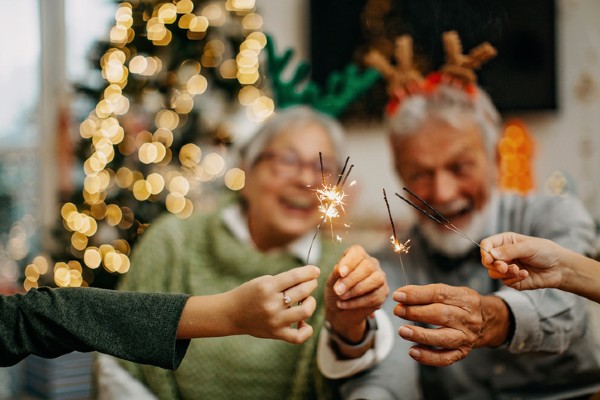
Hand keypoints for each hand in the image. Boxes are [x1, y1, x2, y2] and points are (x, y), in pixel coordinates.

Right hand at [224, 265, 320, 343]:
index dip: (310, 271)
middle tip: (311, 282)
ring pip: (305, 311)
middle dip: (311, 284)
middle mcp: (271, 304)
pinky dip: (306, 329)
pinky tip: (303, 322)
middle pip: (303, 292)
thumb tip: (309, 278)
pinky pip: (299, 337)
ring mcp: (274, 320)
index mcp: (267, 287)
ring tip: (307, 299)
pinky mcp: (276, 334)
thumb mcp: (263, 281)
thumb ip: (284, 281)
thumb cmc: (250, 294)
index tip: (315, 270)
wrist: (231, 313)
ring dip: (311, 302)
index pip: (295, 276)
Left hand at [325, 244, 388, 344]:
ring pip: (376, 280)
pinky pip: (375, 296)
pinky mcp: (383, 292)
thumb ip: (336, 273)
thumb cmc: (335, 290)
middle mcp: (371, 263)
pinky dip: (358, 302)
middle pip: (368, 266)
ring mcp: (380, 277)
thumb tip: (340, 270)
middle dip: (351, 279)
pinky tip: (345, 304)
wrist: (339, 311)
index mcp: (357, 256)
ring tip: (341, 297)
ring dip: (356, 290)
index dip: (349, 262)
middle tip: (338, 291)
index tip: (340, 273)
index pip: (357, 252)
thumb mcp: (331, 281)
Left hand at [393, 284, 508, 365]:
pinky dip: (428, 357)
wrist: (486, 320)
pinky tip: (413, 351)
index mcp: (465, 298)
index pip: (439, 294)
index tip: (398, 296)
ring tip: (403, 331)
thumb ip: (427, 293)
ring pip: (443, 338)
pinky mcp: (463, 352)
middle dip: (416, 313)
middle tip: (398, 311)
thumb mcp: (450, 292)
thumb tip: (401, 297)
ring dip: (420, 335)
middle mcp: (468, 318)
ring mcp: (467, 337)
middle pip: (441, 315)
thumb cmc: (460, 304)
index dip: (416, 295)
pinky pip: (445, 358)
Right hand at [480, 232, 563, 289]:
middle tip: (505, 267)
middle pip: (487, 261)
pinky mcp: (513, 280)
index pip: (487, 245)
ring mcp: (508, 268)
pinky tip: (525, 275)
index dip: (485, 252)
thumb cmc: (546, 252)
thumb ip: (509, 250)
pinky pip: (505, 282)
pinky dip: (514, 279)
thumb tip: (491, 254)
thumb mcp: (528, 247)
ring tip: (518, 271)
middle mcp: (504, 255)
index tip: (489, 259)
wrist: (560, 268)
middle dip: (495, 265)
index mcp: (505, 242)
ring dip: (504, 273)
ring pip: (493, 273)